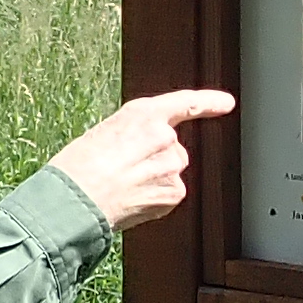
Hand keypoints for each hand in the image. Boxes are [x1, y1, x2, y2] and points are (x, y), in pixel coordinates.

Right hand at [48, 90, 236, 232]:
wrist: (75, 200)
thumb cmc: (78, 168)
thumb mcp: (104, 134)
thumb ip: (133, 135)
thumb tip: (143, 151)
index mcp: (143, 113)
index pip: (185, 104)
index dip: (209, 102)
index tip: (227, 104)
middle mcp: (164, 135)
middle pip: (171, 148)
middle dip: (153, 160)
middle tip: (122, 172)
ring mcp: (173, 164)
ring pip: (170, 172)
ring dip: (153, 179)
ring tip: (122, 187)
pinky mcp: (175, 191)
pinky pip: (169, 193)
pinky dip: (154, 198)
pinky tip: (131, 200)